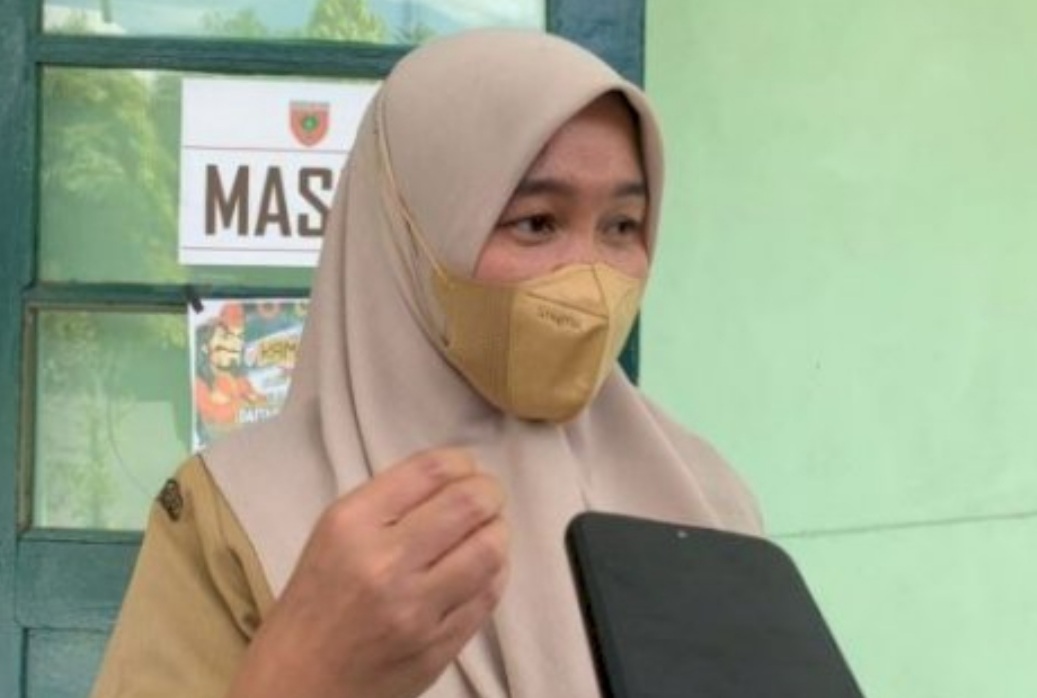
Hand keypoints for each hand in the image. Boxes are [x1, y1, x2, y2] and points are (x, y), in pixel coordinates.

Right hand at [228, 448, 508, 697]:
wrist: (297, 685)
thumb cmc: (314, 603)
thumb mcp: (332, 536)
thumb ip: (389, 503)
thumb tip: (454, 476)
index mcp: (351, 524)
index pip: (430, 471)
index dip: (462, 463)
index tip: (466, 469)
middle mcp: (384, 562)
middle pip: (469, 504)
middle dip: (489, 493)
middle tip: (487, 497)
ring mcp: (416, 609)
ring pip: (490, 549)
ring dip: (497, 532)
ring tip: (487, 532)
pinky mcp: (438, 647)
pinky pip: (488, 595)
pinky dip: (494, 572)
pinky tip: (482, 568)